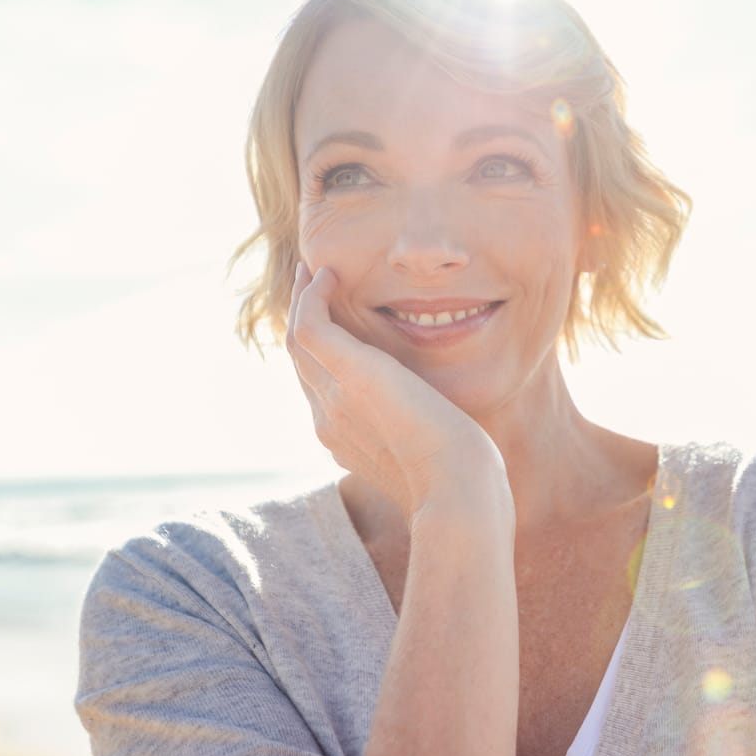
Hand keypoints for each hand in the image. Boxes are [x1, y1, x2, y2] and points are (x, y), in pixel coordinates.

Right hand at [286, 262, 509, 524]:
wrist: (456, 487)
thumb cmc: (458, 476)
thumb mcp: (429, 451)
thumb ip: (416, 433)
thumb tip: (433, 424)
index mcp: (343, 438)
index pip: (319, 386)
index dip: (321, 350)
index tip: (333, 319)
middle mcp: (328, 419)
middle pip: (300, 359)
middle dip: (304, 318)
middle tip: (312, 280)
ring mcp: (332, 398)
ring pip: (297, 338)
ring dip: (302, 298)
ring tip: (315, 269)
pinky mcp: (350, 374)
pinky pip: (310, 324)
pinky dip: (313, 296)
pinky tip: (332, 274)